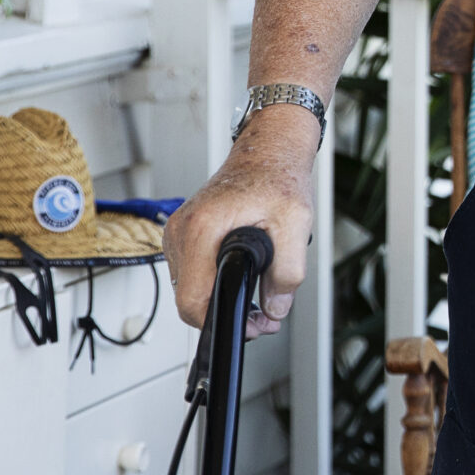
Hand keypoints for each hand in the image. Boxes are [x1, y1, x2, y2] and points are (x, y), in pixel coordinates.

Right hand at [165, 106, 320, 337]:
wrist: (267, 150)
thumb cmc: (277, 177)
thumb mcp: (296, 223)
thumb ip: (288, 271)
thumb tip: (274, 308)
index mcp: (202, 228)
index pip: (192, 300)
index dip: (221, 320)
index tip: (251, 324)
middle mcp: (182, 230)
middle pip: (189, 298)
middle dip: (225, 311)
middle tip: (263, 315)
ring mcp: (178, 231)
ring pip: (190, 288)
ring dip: (221, 297)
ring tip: (258, 295)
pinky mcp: (184, 233)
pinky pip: (192, 272)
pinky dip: (215, 280)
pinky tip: (241, 275)